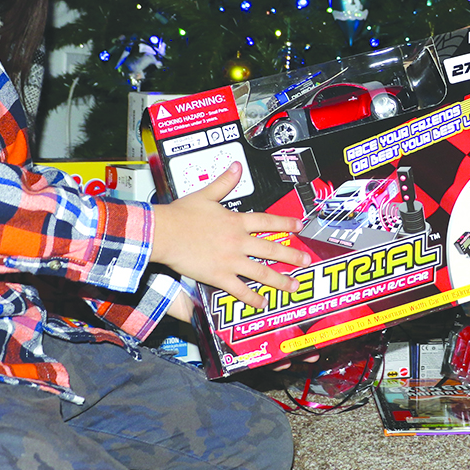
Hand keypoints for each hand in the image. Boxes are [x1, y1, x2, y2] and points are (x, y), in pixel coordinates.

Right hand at [150, 162, 305, 311]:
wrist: (164, 233)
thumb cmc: (180, 214)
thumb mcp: (205, 194)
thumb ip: (224, 182)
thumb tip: (236, 166)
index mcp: (236, 221)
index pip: (268, 221)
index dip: (286, 223)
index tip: (300, 226)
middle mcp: (238, 241)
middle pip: (272, 249)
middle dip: (292, 255)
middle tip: (306, 260)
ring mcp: (231, 260)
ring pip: (262, 272)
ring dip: (280, 280)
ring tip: (293, 285)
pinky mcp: (219, 276)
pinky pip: (240, 290)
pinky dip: (252, 298)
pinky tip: (263, 303)